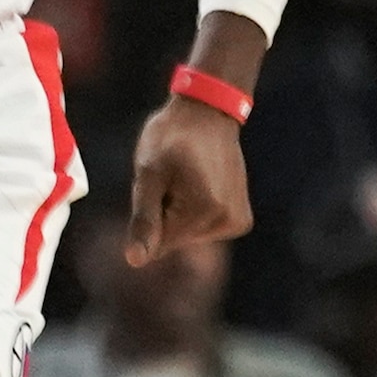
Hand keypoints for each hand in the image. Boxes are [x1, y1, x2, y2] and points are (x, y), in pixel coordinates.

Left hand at [127, 94, 248, 263]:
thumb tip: (135, 262)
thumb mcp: (149, 175)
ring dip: (179, 213)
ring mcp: (237, 222)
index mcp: (204, 212)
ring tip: (185, 178)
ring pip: (189, 236)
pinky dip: (195, 213)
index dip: (149, 215)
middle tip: (171, 179)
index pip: (158, 244)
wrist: (207, 114)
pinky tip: (199, 185)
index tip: (159, 185)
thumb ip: (144, 221)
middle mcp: (228, 222)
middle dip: (165, 215)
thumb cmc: (171, 137)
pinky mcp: (241, 220)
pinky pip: (204, 230)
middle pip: (175, 240)